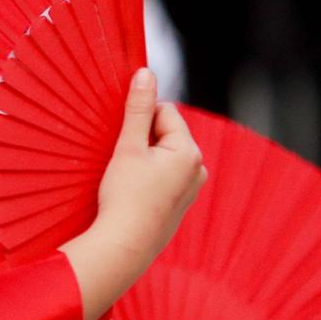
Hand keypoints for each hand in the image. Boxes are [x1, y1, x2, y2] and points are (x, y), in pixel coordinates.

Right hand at [62, 68, 206, 319]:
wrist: (125, 246)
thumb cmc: (125, 197)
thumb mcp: (128, 147)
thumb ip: (138, 108)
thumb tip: (146, 73)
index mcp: (189, 151)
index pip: (165, 112)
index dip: (139, 122)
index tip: (123, 141)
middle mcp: (198, 169)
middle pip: (165, 135)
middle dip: (143, 142)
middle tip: (122, 163)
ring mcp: (191, 189)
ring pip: (163, 157)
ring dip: (144, 161)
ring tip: (126, 182)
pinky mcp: (180, 205)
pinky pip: (163, 179)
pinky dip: (147, 181)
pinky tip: (132, 196)